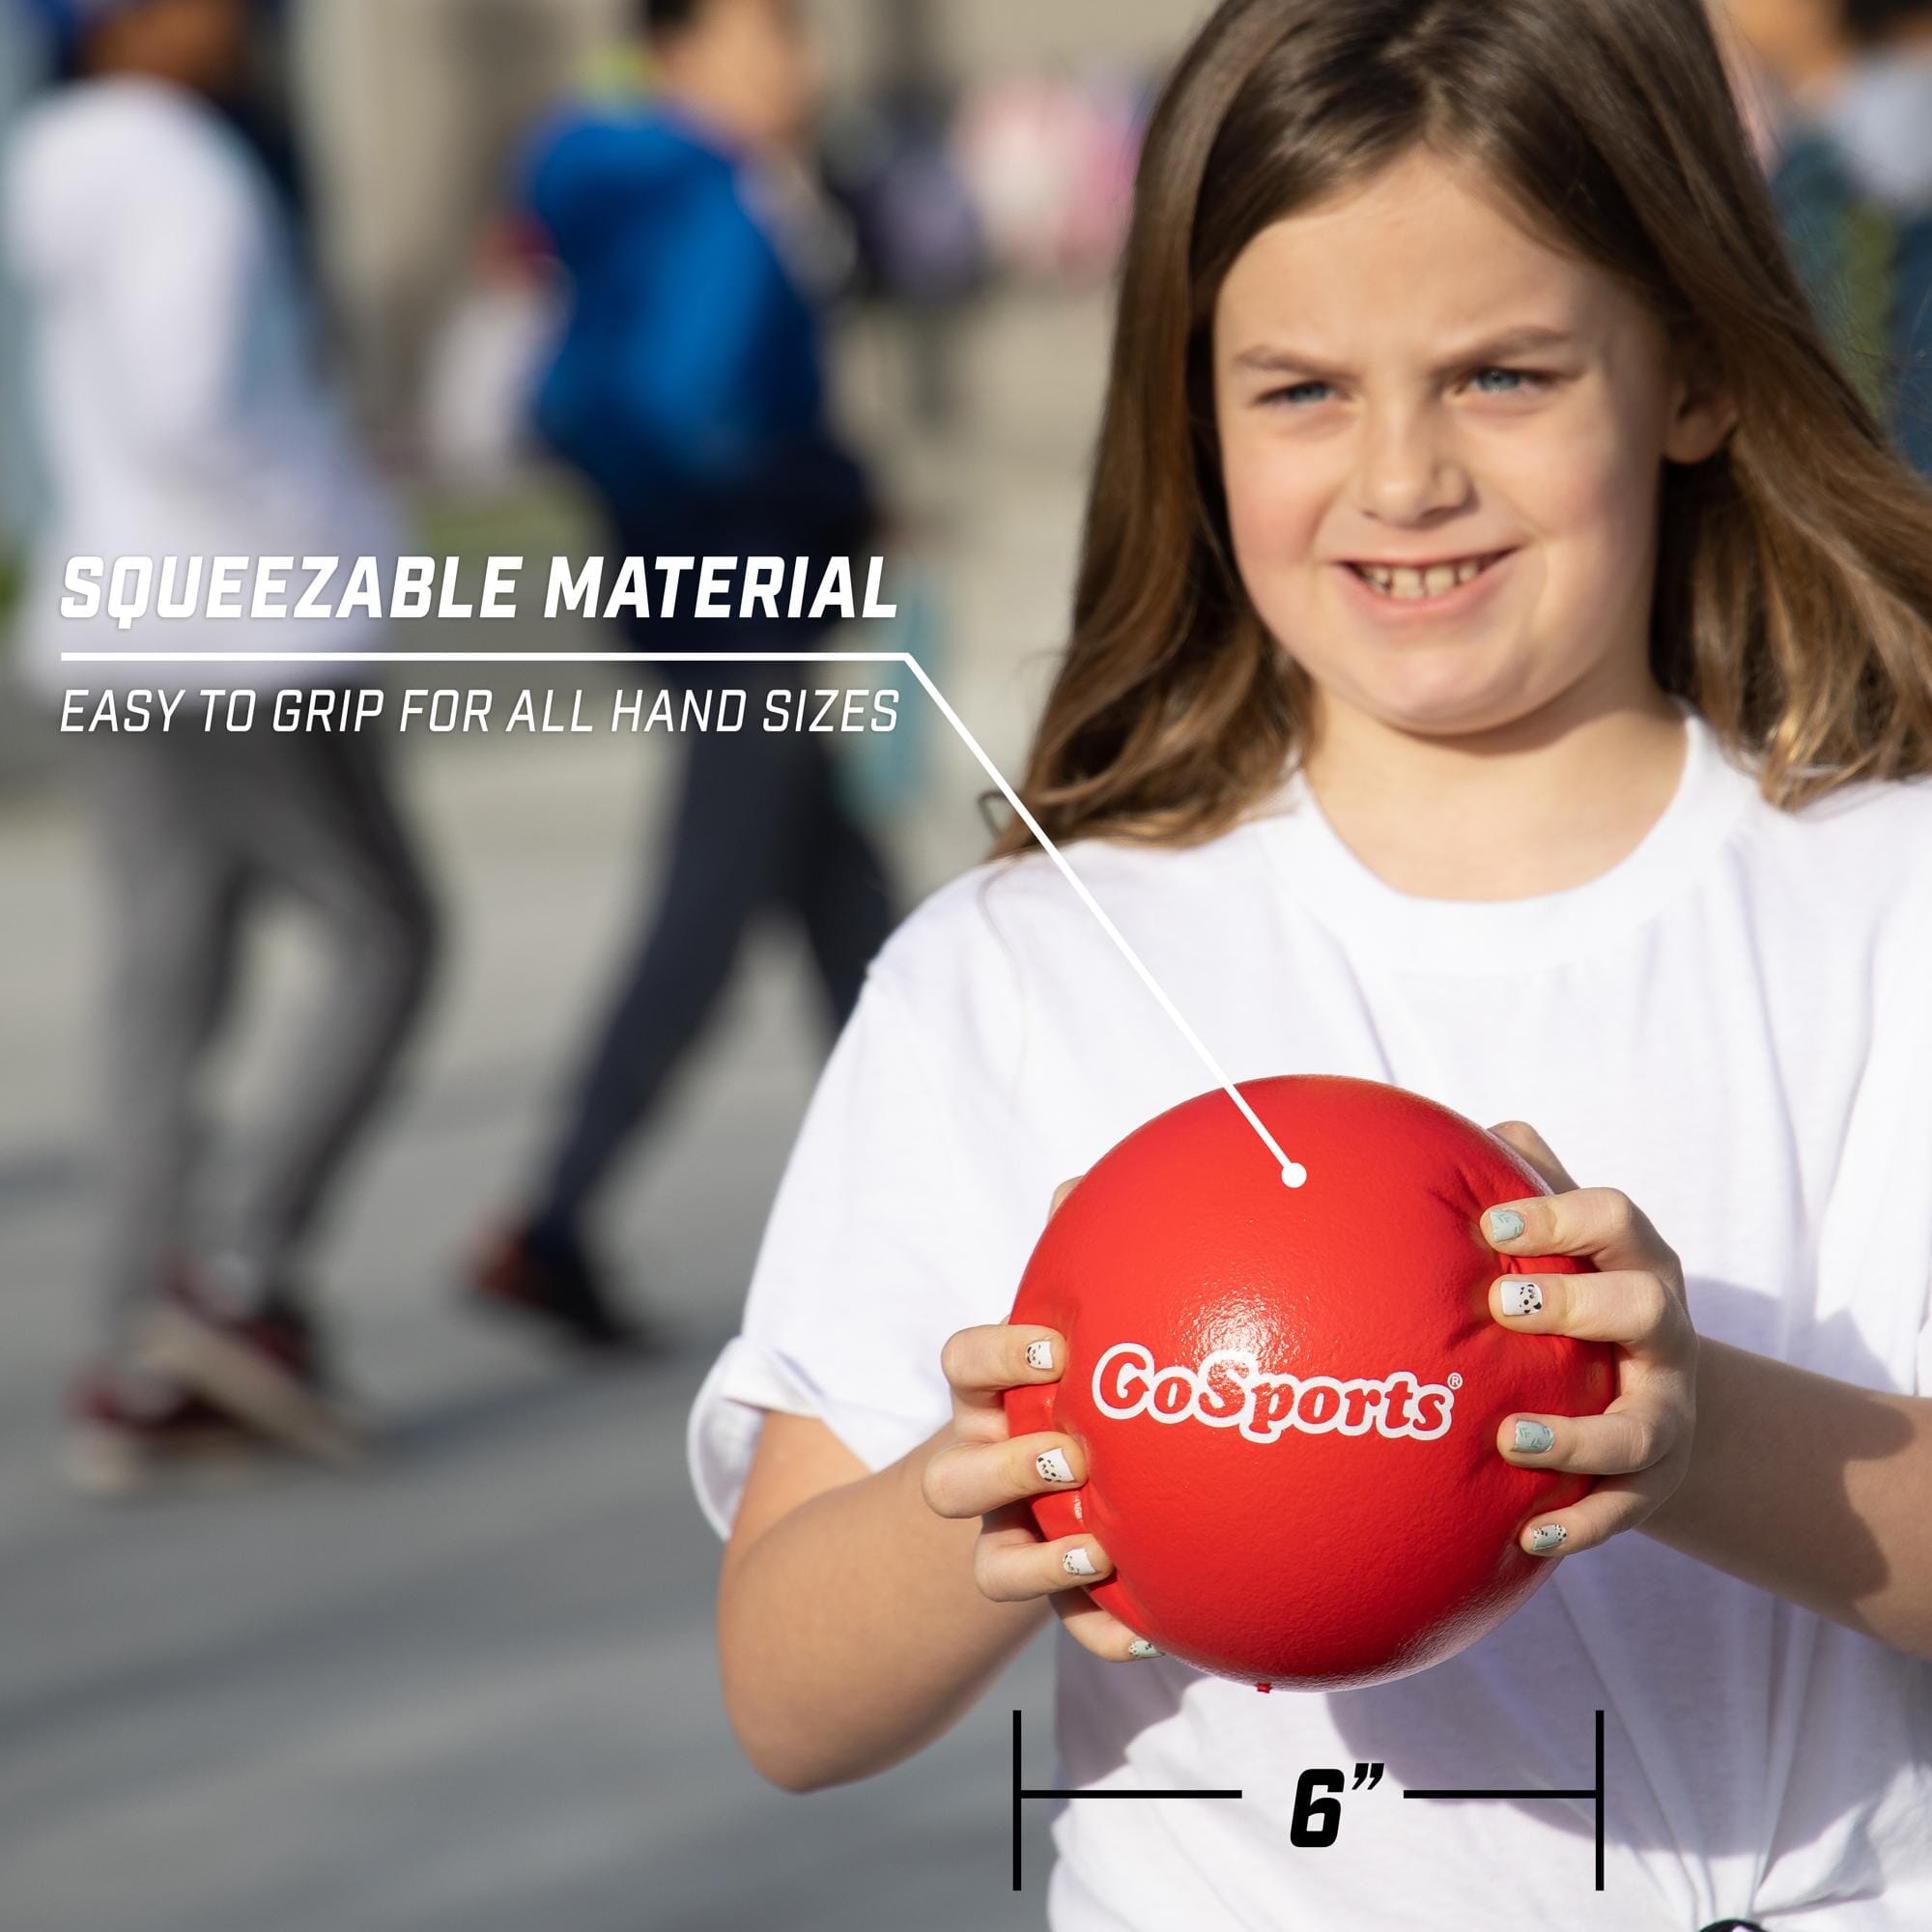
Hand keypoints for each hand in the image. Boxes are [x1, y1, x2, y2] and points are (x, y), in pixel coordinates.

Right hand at [920, 1181, 1155, 1661]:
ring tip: (1101, 1548)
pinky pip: (1065, 1626)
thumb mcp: (1048, 1330)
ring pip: (993, 1563)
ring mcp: (1005, 1536)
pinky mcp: (1047, 1591)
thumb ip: (1066, 1258)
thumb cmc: (1048, 1388)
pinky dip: (1102, 1632)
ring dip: (1040, 1560)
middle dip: (1005, 1465)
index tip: (1053, 1348)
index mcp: (985, 1397)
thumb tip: (1081, 1180)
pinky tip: (1155, 1633)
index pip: (963, 1364)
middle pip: (953, 1476)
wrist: (1013, 1495)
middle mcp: (980, 1469)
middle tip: (1071, 1451)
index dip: (996, 1356)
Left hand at [1483, 1122, 1698, 1557]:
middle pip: (1645, 1308)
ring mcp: (1665, 1410)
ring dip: (1576, 1436)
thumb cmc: (1579, 1291)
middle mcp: (1664, 1332)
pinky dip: (1581, 1525)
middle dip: (1578, 1305)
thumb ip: (1519, 1182)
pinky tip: (1527, 1537)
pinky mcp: (1653, 1481)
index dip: (1559, 1216)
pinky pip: (1624, 1509)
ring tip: (1508, 1438)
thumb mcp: (1565, 1237)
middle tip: (1501, 1307)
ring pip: (1641, 1426)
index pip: (1615, 1220)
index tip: (1491, 1228)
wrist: (1652, 1392)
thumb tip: (1457, 1129)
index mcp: (1634, 1261)